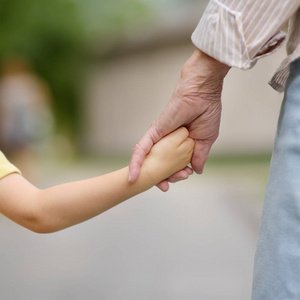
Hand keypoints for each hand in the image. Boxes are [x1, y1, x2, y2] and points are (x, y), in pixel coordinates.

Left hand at [129, 49, 229, 190]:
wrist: (202, 93)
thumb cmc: (206, 112)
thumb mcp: (206, 140)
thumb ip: (199, 156)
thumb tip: (196, 171)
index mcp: (180, 144)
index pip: (174, 164)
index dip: (176, 175)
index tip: (184, 177)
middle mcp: (167, 142)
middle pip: (161, 165)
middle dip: (166, 178)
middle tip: (172, 183)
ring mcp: (159, 138)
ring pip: (150, 162)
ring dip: (153, 176)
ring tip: (161, 185)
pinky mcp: (153, 132)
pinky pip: (141, 149)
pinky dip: (136, 163)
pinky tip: (133, 178)